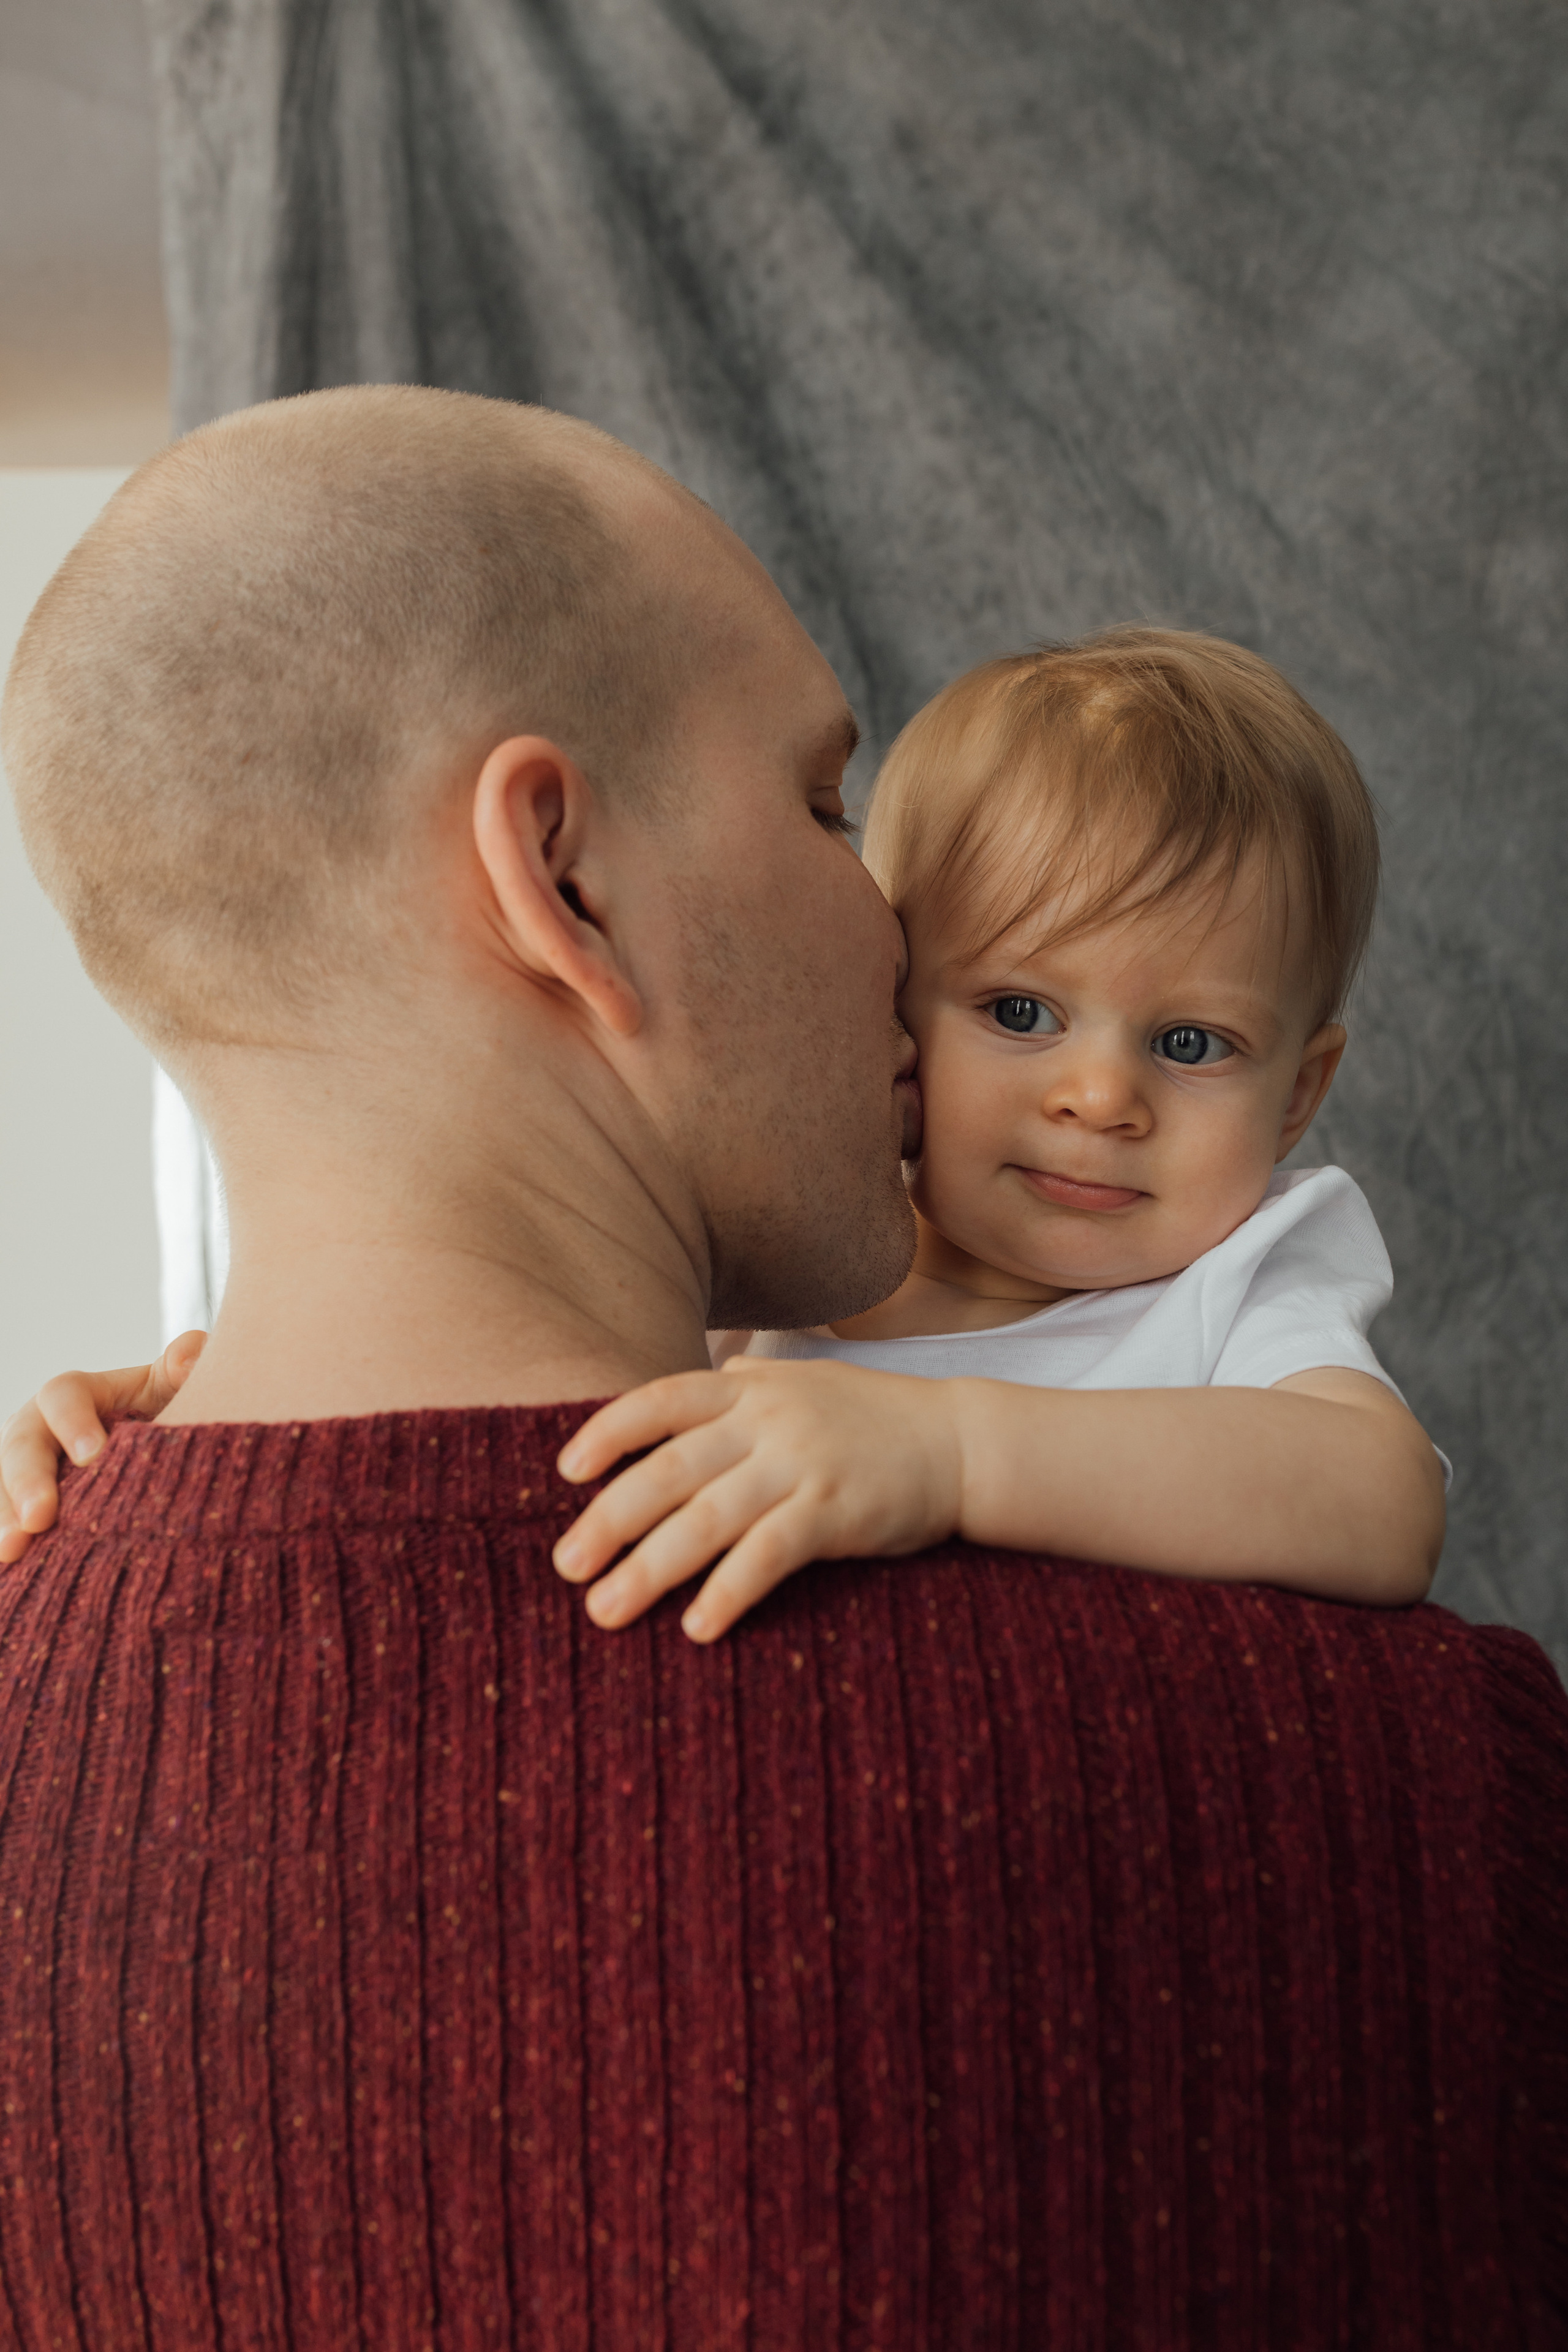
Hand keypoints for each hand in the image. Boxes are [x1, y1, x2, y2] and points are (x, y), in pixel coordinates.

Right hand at [0, 1331, 207, 1565]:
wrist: (156, 1473)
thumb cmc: (164, 1424)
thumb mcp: (173, 1394)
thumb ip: (181, 1371)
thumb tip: (193, 1349)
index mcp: (75, 1394)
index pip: (61, 1395)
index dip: (72, 1422)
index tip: (94, 1457)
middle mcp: (40, 1430)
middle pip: (20, 1445)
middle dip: (26, 1480)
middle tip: (40, 1517)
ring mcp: (24, 1472)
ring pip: (1, 1487)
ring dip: (4, 1518)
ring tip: (13, 1550)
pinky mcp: (22, 1509)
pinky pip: (4, 1519)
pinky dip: (4, 1536)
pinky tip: (13, 1567)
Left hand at [553, 1357, 963, 1640]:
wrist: (961, 1443)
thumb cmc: (873, 1419)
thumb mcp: (804, 1383)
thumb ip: (745, 1387)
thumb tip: (687, 1392)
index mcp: (751, 1388)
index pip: (661, 1399)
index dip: (609, 1433)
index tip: (566, 1472)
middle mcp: (769, 1420)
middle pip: (670, 1469)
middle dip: (610, 1520)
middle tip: (566, 1566)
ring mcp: (801, 1464)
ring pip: (707, 1517)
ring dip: (649, 1569)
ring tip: (605, 1612)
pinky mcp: (835, 1511)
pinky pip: (768, 1554)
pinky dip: (729, 1590)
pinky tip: (697, 1628)